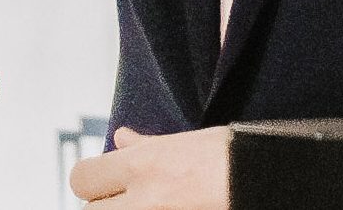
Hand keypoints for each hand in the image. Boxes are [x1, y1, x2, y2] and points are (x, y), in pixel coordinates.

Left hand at [69, 124, 229, 207]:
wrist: (260, 182)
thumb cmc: (230, 157)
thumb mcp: (186, 142)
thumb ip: (145, 146)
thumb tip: (120, 139)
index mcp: (143, 165)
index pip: (82, 178)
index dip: (92, 180)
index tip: (104, 181)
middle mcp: (142, 199)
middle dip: (104, 205)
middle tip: (125, 198)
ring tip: (148, 203)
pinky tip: (167, 209)